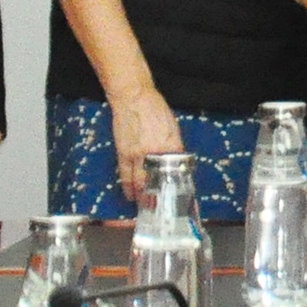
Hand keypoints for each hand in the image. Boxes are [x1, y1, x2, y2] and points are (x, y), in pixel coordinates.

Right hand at [108, 86, 184, 206]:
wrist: (134, 97)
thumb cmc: (156, 109)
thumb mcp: (173, 127)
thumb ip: (174, 146)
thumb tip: (176, 161)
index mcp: (171, 144)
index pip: (177, 170)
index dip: (179, 186)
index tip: (182, 198)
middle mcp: (155, 152)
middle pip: (157, 181)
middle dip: (159, 197)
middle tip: (161, 209)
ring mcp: (138, 154)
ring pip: (140, 182)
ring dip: (143, 197)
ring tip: (146, 207)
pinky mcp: (124, 153)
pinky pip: (125, 175)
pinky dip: (128, 187)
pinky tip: (130, 195)